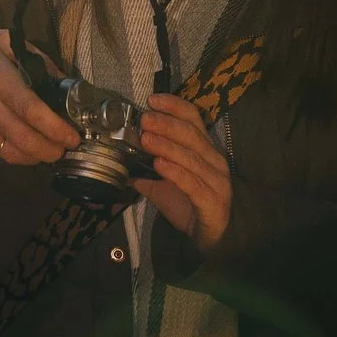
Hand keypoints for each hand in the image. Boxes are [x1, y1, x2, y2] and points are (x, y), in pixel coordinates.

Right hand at [0, 26, 78, 166]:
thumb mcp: (1, 39)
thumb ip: (35, 58)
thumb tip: (64, 81)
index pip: (30, 110)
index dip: (55, 128)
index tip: (73, 136)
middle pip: (24, 140)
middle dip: (51, 150)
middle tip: (66, 148)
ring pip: (10, 154)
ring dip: (35, 156)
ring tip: (49, 148)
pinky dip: (13, 151)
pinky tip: (21, 141)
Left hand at [137, 93, 231, 252]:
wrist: (210, 236)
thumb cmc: (189, 205)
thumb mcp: (164, 186)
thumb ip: (146, 173)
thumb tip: (120, 165)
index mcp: (204, 150)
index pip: (193, 119)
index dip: (174, 106)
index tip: (152, 100)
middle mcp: (213, 160)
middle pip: (191, 134)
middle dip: (166, 125)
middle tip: (144, 120)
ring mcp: (216, 180)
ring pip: (191, 157)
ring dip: (167, 146)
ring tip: (146, 139)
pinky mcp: (213, 200)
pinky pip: (193, 183)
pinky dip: (175, 172)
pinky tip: (159, 165)